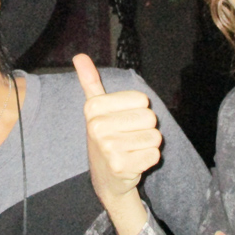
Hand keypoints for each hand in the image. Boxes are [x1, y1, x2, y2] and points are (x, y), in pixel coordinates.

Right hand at [73, 53, 161, 234]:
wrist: (105, 178)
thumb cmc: (106, 138)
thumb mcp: (96, 109)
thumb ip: (90, 82)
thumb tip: (79, 56)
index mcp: (93, 108)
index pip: (142, 99)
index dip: (138, 110)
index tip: (122, 121)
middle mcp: (97, 126)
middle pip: (150, 117)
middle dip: (145, 128)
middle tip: (128, 138)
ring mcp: (108, 148)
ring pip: (155, 136)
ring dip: (148, 144)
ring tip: (131, 149)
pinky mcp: (121, 166)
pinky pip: (155, 154)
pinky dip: (149, 159)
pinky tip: (134, 162)